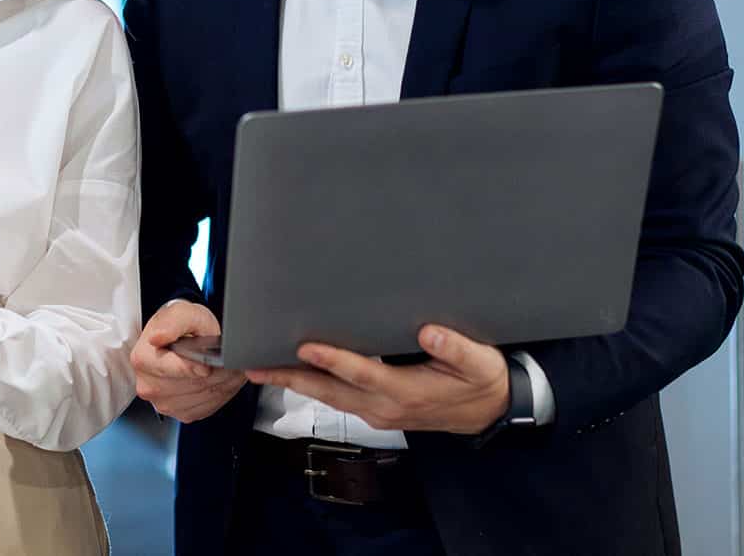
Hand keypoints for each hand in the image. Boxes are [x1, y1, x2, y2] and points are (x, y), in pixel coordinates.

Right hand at [130, 300, 247, 422]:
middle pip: (192, 385)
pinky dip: (219, 394)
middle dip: (215, 372)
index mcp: (143, 360)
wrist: (186, 338)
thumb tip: (158, 337)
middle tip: (224, 359)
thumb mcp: (182, 312)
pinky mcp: (179, 413)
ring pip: (202, 397)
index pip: (175, 370)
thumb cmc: (183, 326)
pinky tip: (218, 379)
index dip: (198, 365)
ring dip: (220, 383)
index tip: (209, 362)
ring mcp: (162, 402)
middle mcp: (148, 385)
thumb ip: (173, 321)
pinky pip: (206, 407)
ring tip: (223, 367)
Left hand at [245, 325, 509, 434]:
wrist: (488, 412)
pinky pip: (336, 399)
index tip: (306, 346)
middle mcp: (384, 406)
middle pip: (330, 391)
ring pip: (328, 397)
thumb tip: (428, 331)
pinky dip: (311, 386)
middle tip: (255, 365)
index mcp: (406, 392)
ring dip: (293, 383)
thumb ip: (455, 347)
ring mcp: (377, 411)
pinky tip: (293, 373)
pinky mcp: (375, 410)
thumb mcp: (480, 362)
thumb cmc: (481, 381)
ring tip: (260, 368)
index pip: (362, 374)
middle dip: (290, 377)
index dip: (334, 360)